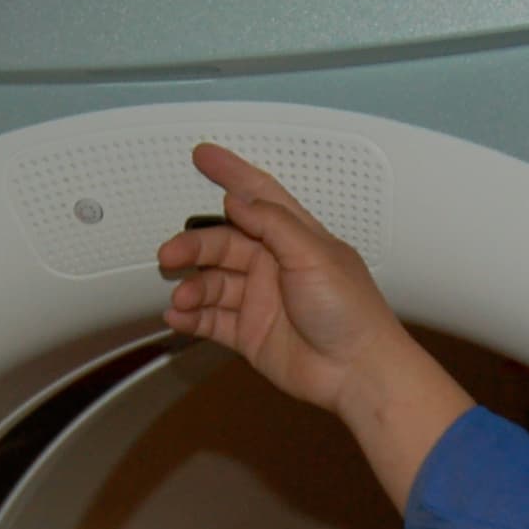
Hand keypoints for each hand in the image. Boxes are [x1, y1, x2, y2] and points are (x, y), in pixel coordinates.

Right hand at [157, 143, 472, 506]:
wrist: (358, 371)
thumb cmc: (352, 312)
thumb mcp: (314, 254)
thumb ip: (273, 223)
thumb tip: (238, 199)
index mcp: (295, 238)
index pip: (258, 196)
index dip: (232, 173)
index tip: (204, 156)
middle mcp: (275, 265)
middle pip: (223, 244)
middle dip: (194, 247)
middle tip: (171, 254)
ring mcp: (260, 300)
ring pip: (213, 284)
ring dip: (192, 287)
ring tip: (181, 297)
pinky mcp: (250, 334)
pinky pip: (211, 320)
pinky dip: (191, 317)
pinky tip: (178, 316)